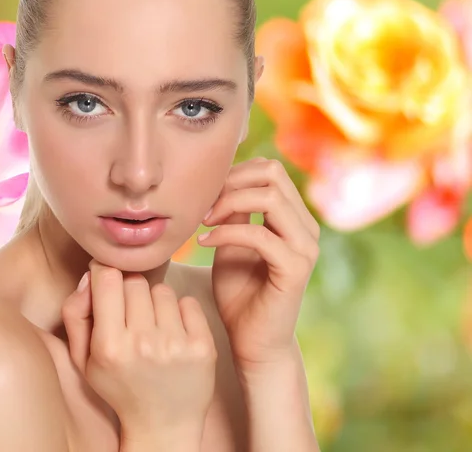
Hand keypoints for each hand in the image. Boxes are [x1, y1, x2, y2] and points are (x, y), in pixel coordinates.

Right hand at [62, 259, 216, 442]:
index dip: (105, 272)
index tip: (107, 278)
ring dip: (156, 303)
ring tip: (154, 328)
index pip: (108, 279)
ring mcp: (175, 345)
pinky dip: (181, 312)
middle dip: (130, 292)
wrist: (163, 425)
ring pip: (162, 290)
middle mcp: (143, 344)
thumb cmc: (120, 386)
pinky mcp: (203, 347)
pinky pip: (189, 302)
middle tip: (131, 314)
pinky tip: (174, 334)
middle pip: (135, 282)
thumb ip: (75, 314)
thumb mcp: (83, 359)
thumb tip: (89, 276)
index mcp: (109, 346)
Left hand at [201, 157, 319, 374]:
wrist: (252, 342)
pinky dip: (226, 232)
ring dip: (229, 203)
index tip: (206, 194)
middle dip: (231, 182)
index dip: (234, 173)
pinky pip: (260, 234)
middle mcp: (306, 227)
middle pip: (273, 173)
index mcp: (294, 217)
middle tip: (204, 205)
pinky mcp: (295, 269)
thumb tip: (225, 177)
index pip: (270, 169)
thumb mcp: (232, 241)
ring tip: (204, 222)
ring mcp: (304, 247)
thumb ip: (236, 210)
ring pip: (270, 197)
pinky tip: (204, 243)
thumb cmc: (240, 292)